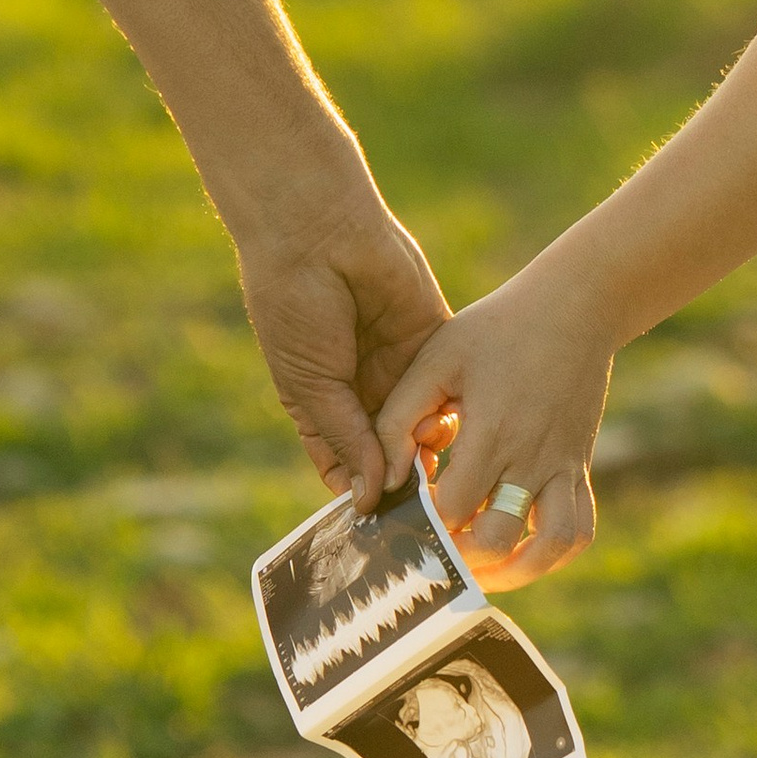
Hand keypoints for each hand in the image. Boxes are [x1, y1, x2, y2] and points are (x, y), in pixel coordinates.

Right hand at [237, 190, 449, 508]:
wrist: (319, 232)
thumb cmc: (295, 307)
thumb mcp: (311, 383)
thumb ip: (346, 439)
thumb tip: (368, 497)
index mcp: (321, 402)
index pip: (345, 463)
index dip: (360, 492)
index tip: (381, 525)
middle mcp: (362, 389)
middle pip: (389, 451)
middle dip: (404, 480)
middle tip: (422, 511)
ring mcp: (400, 365)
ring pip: (425, 424)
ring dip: (432, 451)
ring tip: (441, 478)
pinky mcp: (434, 339)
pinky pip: (451, 384)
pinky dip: (456, 410)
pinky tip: (461, 436)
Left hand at [377, 271, 613, 586]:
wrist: (576, 307)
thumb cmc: (495, 329)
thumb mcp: (436, 358)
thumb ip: (400, 416)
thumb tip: (382, 478)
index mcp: (492, 428)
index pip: (454, 505)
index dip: (424, 524)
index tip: (400, 521)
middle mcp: (532, 455)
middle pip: (496, 538)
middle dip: (459, 557)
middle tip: (432, 552)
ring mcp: (563, 465)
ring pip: (551, 546)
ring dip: (515, 572)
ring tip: (480, 572)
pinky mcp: (579, 467)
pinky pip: (580, 529)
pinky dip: (553, 554)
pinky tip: (520, 554)